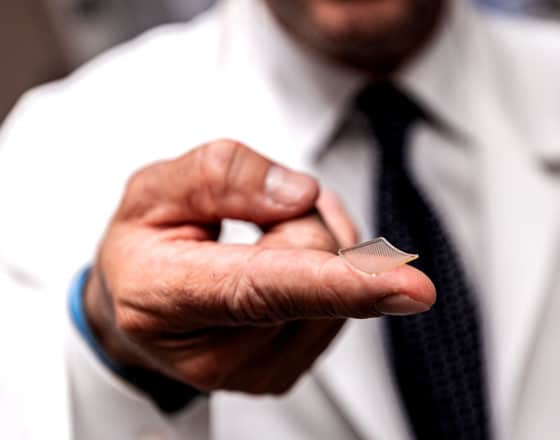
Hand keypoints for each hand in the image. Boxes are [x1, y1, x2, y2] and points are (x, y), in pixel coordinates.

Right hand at [84, 140, 434, 394]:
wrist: (136, 309)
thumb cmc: (145, 247)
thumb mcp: (153, 189)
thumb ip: (223, 176)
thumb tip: (301, 195)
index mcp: (166, 297)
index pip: (264, 287)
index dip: (340, 284)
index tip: (411, 288)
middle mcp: (215, 353)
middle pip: (318, 260)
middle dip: (297, 219)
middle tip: (251, 223)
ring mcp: (256, 372)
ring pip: (343, 278)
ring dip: (313, 245)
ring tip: (259, 247)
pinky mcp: (285, 373)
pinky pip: (345, 304)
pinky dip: (324, 274)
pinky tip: (280, 270)